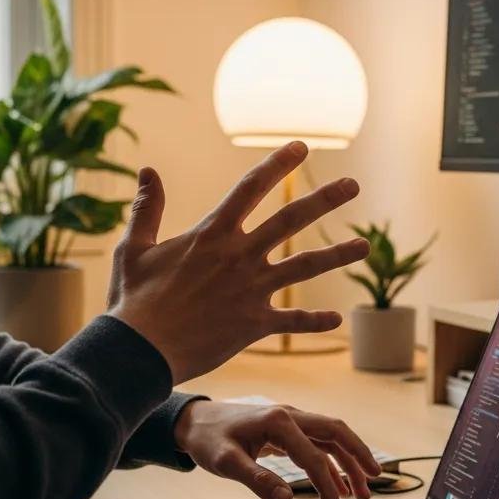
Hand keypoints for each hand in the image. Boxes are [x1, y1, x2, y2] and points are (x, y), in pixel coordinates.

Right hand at [107, 141, 368, 383]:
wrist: (141, 351)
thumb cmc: (134, 300)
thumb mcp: (135, 248)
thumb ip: (147, 208)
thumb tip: (148, 170)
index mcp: (212, 233)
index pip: (250, 187)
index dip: (277, 164)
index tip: (301, 147)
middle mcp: (239, 256)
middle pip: (290, 219)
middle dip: (324, 199)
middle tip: (353, 185)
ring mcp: (251, 290)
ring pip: (304, 267)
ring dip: (337, 255)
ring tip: (365, 246)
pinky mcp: (254, 323)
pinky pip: (293, 320)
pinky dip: (315, 321)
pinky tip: (337, 320)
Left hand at [173, 400, 381, 498]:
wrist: (194, 422)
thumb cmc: (208, 440)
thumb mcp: (226, 462)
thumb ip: (257, 480)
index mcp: (279, 421)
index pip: (314, 456)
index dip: (328, 486)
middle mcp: (291, 415)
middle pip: (336, 432)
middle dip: (358, 457)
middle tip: (377, 482)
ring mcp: (291, 420)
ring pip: (331, 437)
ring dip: (349, 461)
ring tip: (363, 491)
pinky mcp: (288, 429)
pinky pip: (319, 443)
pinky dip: (333, 461)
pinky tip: (340, 484)